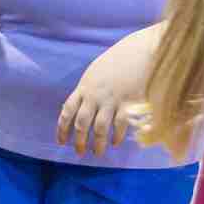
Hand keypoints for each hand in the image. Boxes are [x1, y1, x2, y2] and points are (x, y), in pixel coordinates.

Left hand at [57, 33, 155, 155]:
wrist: (142, 50)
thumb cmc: (120, 58)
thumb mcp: (97, 71)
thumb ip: (89, 88)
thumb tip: (81, 105)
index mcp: (85, 86)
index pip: (67, 110)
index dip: (62, 128)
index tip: (61, 141)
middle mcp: (95, 95)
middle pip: (81, 123)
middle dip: (79, 140)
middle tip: (79, 152)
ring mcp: (111, 100)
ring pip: (99, 128)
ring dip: (97, 143)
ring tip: (97, 153)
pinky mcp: (128, 104)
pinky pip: (119, 125)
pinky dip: (116, 136)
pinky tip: (115, 142)